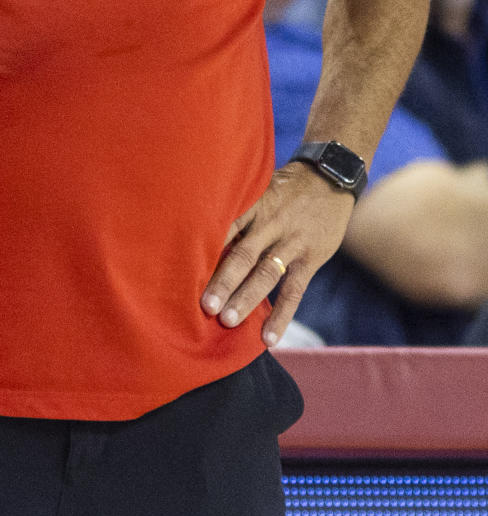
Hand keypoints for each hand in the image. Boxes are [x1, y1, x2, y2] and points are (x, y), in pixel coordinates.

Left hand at [201, 162, 355, 345]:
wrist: (330, 177)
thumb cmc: (283, 187)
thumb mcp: (259, 186)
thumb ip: (237, 210)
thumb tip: (198, 233)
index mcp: (254, 204)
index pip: (226, 227)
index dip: (206, 248)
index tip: (184, 269)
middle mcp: (271, 223)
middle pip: (244, 254)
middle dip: (223, 280)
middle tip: (205, 305)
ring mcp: (292, 242)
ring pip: (266, 274)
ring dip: (247, 298)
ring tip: (228, 321)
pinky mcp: (311, 258)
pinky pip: (294, 291)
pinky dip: (281, 316)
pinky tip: (268, 338)